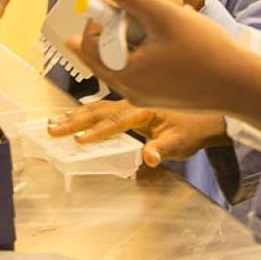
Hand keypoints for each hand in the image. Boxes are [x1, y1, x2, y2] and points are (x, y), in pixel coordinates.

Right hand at [46, 99, 228, 167]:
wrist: (206, 115)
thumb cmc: (194, 128)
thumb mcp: (182, 142)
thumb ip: (163, 149)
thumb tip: (149, 158)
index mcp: (144, 110)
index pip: (115, 122)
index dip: (97, 132)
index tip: (79, 141)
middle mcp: (133, 102)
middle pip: (99, 111)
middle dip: (75, 121)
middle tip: (53, 130)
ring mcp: (129, 102)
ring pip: (97, 106)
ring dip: (76, 115)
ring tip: (55, 122)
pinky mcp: (128, 105)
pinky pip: (102, 107)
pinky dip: (85, 111)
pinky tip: (73, 114)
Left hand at [68, 0, 260, 137]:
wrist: (245, 87)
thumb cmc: (207, 52)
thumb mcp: (164, 16)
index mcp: (124, 76)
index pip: (89, 43)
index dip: (100, 16)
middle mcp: (130, 91)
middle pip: (109, 49)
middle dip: (126, 21)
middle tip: (148, 2)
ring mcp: (146, 95)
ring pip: (131, 53)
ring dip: (144, 28)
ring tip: (174, 7)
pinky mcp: (163, 95)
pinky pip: (147, 64)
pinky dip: (155, 43)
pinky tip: (180, 24)